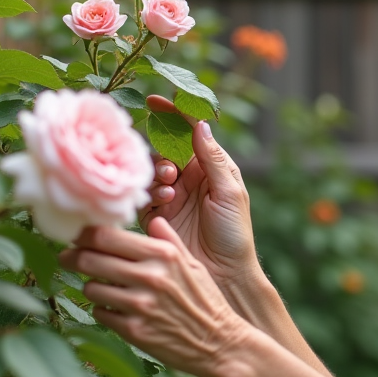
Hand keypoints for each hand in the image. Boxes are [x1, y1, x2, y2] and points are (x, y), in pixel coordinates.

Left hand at [60, 220, 253, 376]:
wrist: (219, 343)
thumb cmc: (206, 301)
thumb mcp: (193, 265)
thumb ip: (169, 241)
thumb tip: (154, 219)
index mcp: (162, 255)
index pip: (107, 235)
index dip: (83, 233)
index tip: (76, 234)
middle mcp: (149, 277)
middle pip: (90, 258)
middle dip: (73, 256)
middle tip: (68, 257)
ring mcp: (139, 305)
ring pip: (90, 287)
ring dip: (91, 285)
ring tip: (103, 287)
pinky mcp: (133, 331)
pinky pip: (100, 312)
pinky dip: (104, 309)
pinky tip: (117, 309)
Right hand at [142, 95, 257, 292]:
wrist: (225, 275)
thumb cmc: (235, 234)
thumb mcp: (230, 193)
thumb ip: (213, 159)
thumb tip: (200, 124)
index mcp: (210, 167)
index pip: (190, 132)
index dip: (174, 114)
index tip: (155, 101)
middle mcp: (189, 178)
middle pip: (164, 149)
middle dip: (162, 151)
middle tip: (170, 169)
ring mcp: (171, 196)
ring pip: (150, 171)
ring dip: (157, 173)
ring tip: (169, 188)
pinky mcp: (156, 216)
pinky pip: (142, 195)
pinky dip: (150, 192)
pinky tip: (164, 201)